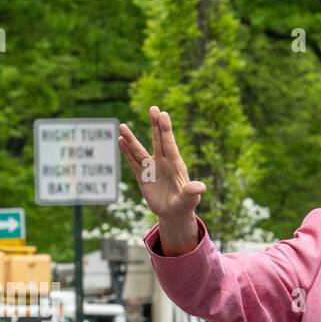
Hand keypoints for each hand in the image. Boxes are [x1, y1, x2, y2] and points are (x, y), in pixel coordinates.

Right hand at [118, 107, 204, 251]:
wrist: (174, 213)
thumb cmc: (185, 205)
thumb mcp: (190, 200)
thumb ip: (192, 192)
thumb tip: (200, 187)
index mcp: (175, 165)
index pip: (169, 144)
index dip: (166, 130)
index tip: (163, 114)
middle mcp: (163, 162)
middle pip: (158, 140)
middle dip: (155, 125)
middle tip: (153, 108)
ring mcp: (152, 168)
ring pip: (139, 150)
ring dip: (131, 139)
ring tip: (122, 126)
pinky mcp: (142, 176)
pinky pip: (133, 162)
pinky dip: (126, 152)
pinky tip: (120, 140)